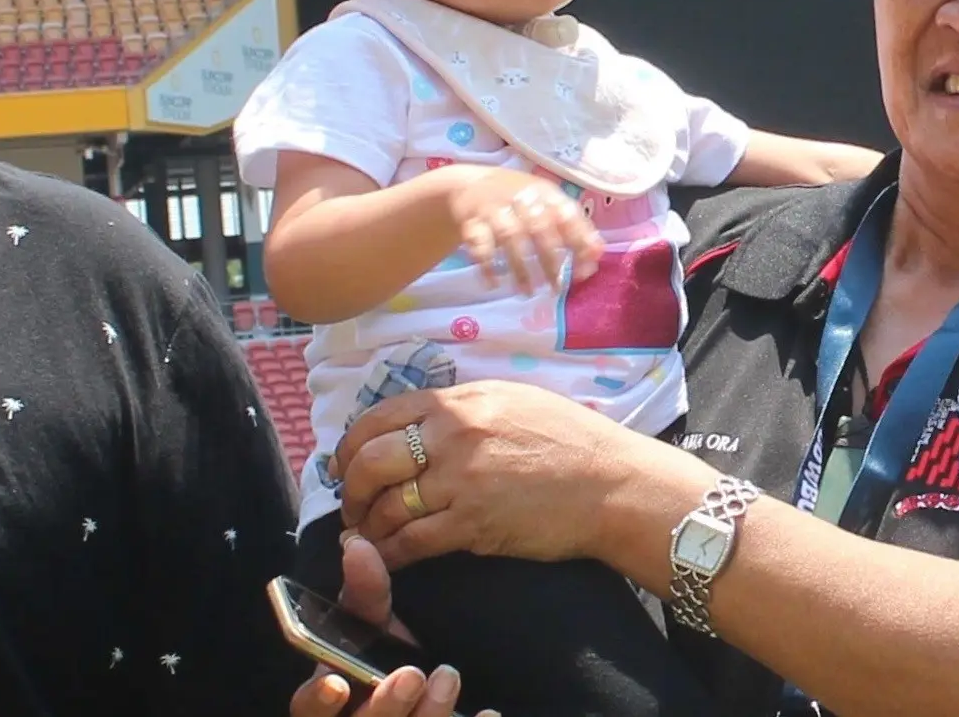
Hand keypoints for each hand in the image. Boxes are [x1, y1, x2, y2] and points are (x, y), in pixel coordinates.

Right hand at [287, 542, 492, 716]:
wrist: (414, 686)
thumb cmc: (378, 653)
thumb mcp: (370, 623)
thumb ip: (363, 591)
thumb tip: (359, 546)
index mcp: (330, 697)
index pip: (308, 708)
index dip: (319, 701)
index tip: (338, 683)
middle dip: (386, 704)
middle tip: (411, 674)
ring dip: (428, 712)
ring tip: (448, 676)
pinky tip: (487, 715)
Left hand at [338, 378, 710, 570]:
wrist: (612, 483)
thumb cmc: (571, 440)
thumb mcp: (512, 400)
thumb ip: (463, 407)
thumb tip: (422, 420)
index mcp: (459, 401)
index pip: (379, 417)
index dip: (351, 446)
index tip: (345, 466)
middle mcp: (452, 435)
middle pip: (371, 462)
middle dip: (351, 490)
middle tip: (352, 507)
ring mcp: (460, 481)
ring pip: (387, 506)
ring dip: (369, 527)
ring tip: (368, 536)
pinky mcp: (471, 525)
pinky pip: (411, 542)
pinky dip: (390, 553)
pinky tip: (388, 558)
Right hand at [446, 170, 600, 296]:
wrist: (470, 185)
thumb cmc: (520, 200)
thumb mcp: (548, 204)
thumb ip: (574, 228)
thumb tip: (597, 256)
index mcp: (545, 193)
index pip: (567, 215)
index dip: (579, 241)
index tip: (585, 269)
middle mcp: (521, 197)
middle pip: (539, 228)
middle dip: (550, 261)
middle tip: (556, 289)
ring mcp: (495, 207)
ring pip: (510, 237)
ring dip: (520, 267)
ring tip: (527, 292)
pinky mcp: (472, 220)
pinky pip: (479, 243)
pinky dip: (486, 265)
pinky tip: (493, 283)